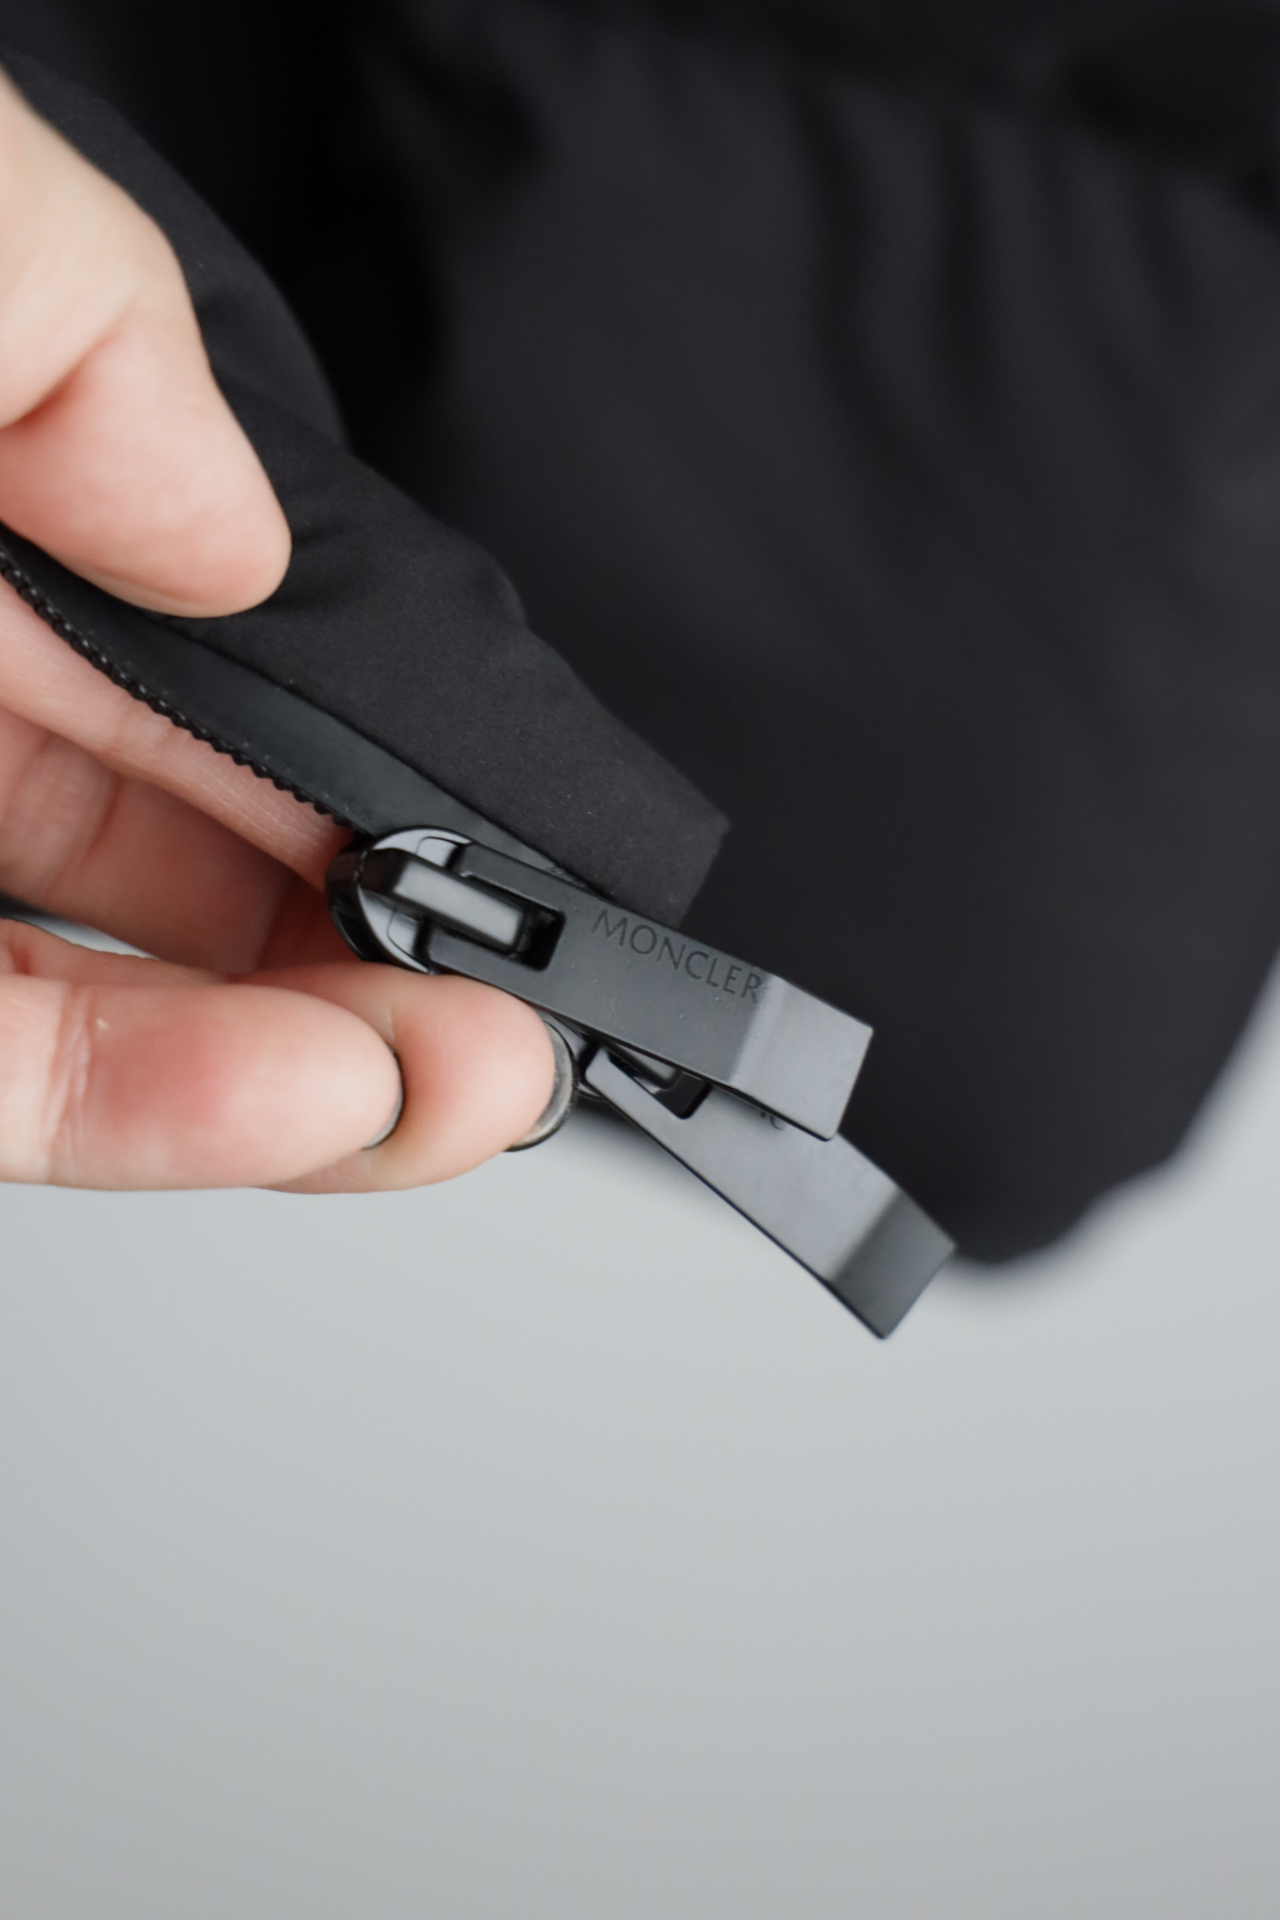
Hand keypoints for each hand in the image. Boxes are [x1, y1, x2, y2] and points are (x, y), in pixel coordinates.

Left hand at [0, 73, 554, 1189]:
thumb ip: (85, 327)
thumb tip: (237, 542)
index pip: (195, 664)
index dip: (367, 755)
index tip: (512, 825)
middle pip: (189, 860)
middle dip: (387, 944)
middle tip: (545, 993)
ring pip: (118, 1006)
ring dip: (329, 1068)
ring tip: (496, 1080)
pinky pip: (1, 1082)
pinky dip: (171, 1113)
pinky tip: (339, 1105)